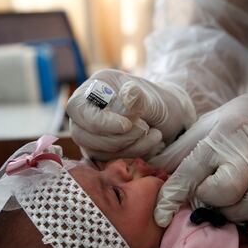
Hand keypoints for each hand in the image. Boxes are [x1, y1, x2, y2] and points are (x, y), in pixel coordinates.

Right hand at [67, 69, 195, 160]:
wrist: (170, 118)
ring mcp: (90, 131)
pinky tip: (151, 141)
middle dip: (117, 138)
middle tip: (145, 128)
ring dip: (129, 147)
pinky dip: (132, 154)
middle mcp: (86, 110)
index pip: (78, 108)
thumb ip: (140, 98)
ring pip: (95, 150)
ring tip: (154, 133)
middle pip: (82, 134)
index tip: (127, 126)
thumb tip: (128, 94)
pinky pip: (107, 159)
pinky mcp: (99, 150)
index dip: (100, 121)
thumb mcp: (154, 98)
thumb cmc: (159, 103)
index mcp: (95, 87)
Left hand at [153, 85, 247, 226]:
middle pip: (221, 194)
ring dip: (227, 208)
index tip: (160, 216)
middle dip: (208, 197)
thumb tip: (152, 168)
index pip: (189, 174)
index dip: (171, 197)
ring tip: (224, 195)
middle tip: (206, 188)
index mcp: (216, 142)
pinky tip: (240, 198)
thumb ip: (178, 151)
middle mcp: (241, 157)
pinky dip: (245, 210)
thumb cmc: (231, 121)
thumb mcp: (202, 128)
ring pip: (243, 208)